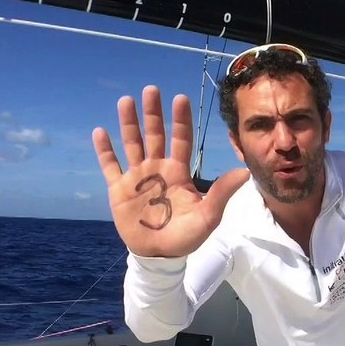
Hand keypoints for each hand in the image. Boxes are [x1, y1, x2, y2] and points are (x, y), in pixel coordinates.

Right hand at [93, 86, 248, 256]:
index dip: (180, 120)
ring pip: (132, 144)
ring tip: (126, 101)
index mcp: (177, 172)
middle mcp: (156, 168)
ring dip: (128, 123)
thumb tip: (244, 172)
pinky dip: (104, 150)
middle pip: (154, 134)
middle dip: (152, 113)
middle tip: (151, 89)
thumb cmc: (185, 237)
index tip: (180, 98)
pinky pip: (110, 166)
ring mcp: (136, 177)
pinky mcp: (118, 189)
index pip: (180, 139)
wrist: (159, 255)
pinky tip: (100, 132)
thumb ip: (221, 194)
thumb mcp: (207, 217)